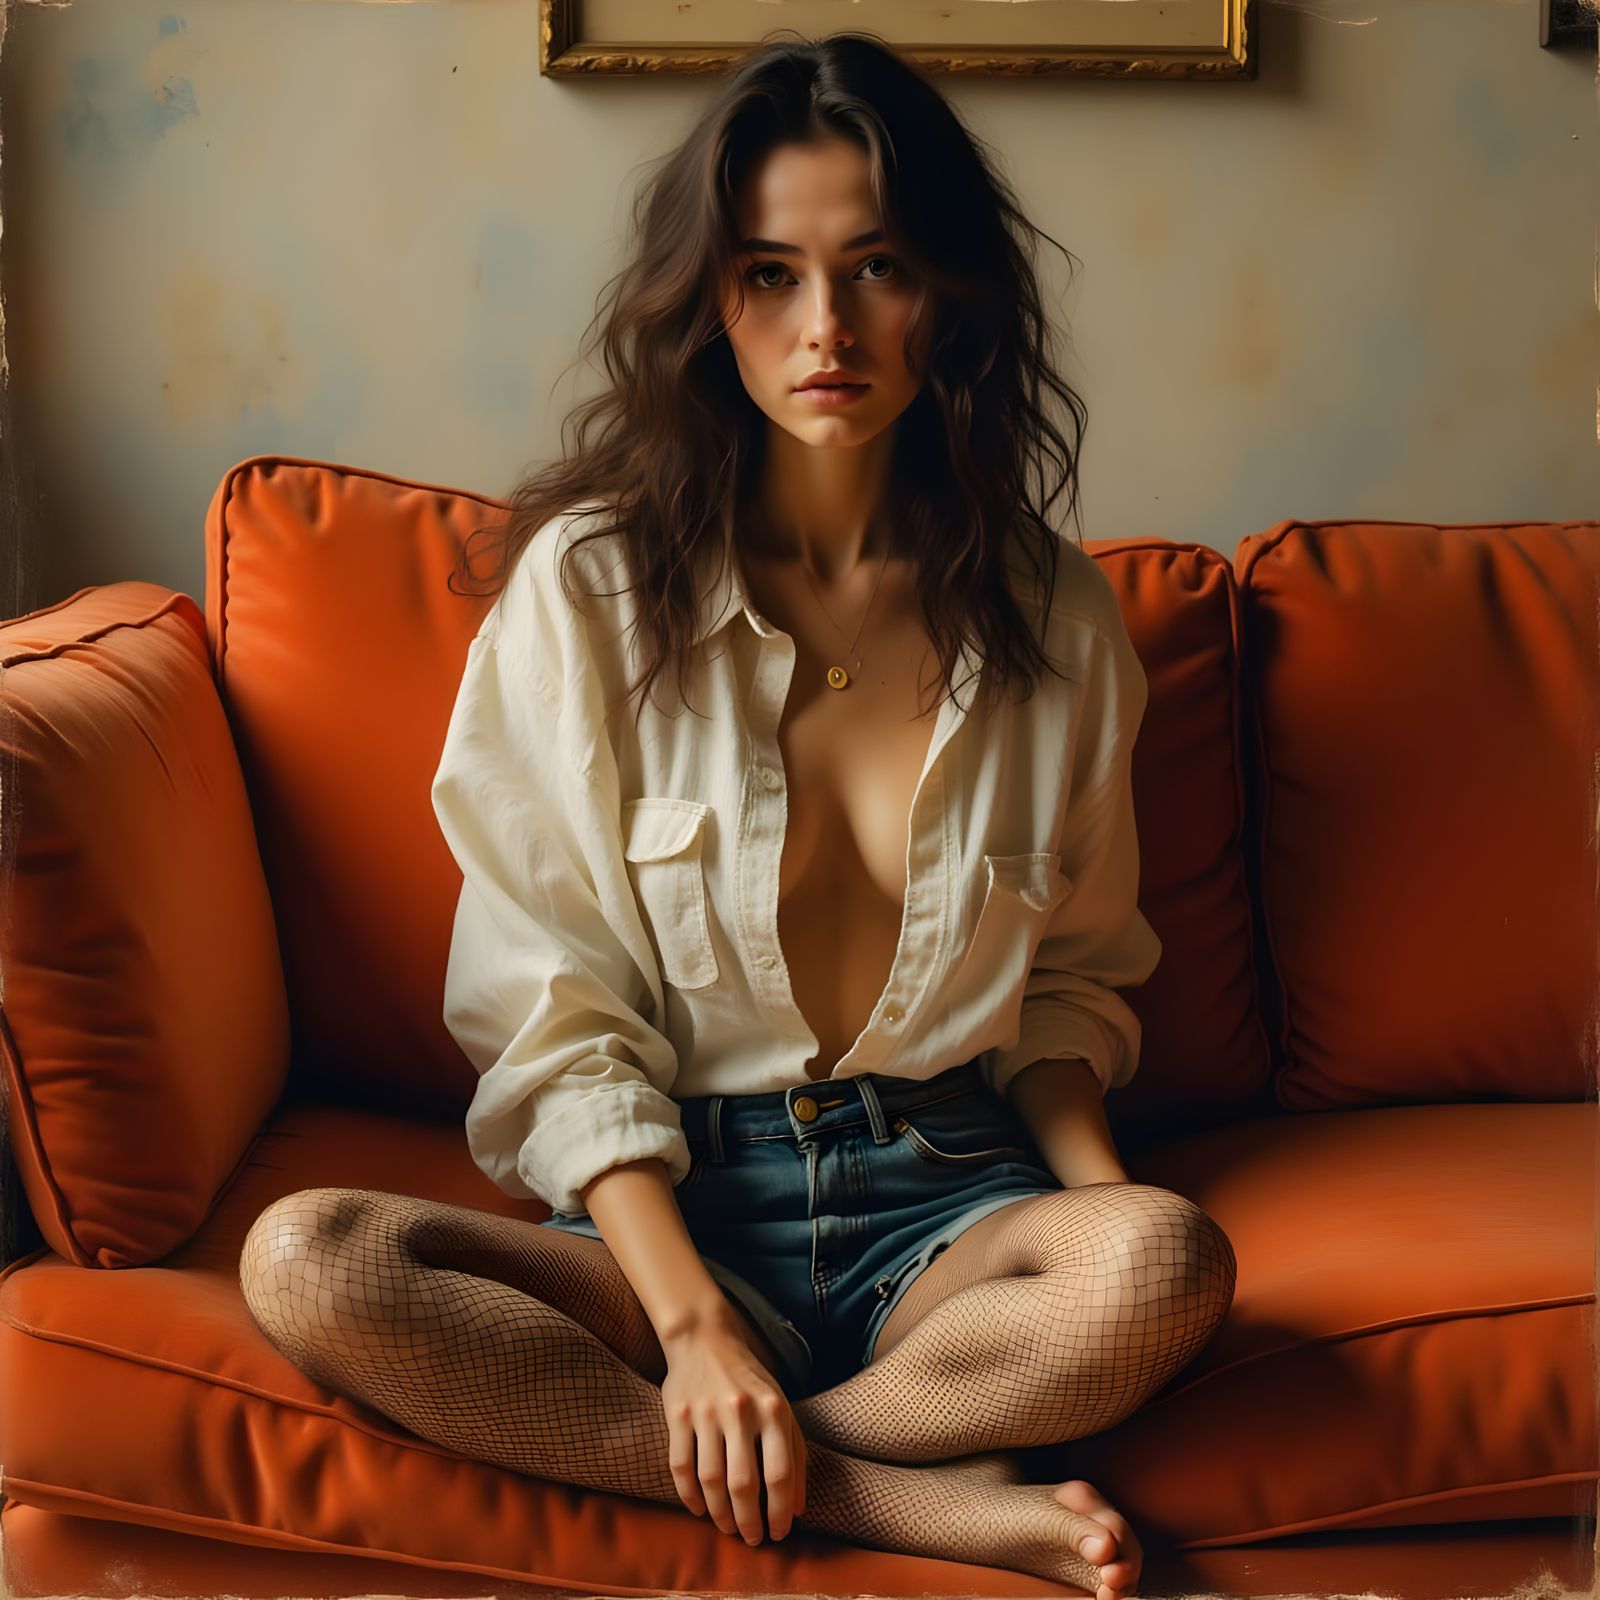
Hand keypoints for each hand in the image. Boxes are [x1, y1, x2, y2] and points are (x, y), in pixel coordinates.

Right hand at [660, 1310, 807, 1544]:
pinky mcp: (677, 1414)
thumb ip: (795, 1454)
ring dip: (720, 1514)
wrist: (704, 1337)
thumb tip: (799, 1508)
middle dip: (749, 1522)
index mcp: (773, 1409)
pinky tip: (699, 1509)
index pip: (780, 1474)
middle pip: (744, 1484)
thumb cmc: (749, 1379)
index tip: (779, 1534)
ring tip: (728, 1527)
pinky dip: (689, 1496)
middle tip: (751, 1539)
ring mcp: (706, 1412)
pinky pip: (680, 1467)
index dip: (780, 1512)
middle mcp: (741, 1411)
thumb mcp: (781, 1407)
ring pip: (711, 1481)